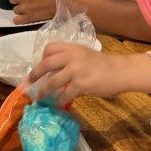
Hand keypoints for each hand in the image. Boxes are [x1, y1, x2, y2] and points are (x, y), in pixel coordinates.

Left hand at [9, 0, 64, 24]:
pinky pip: (16, 20)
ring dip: (21, 10)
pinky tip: (26, 18)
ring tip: (30, 10)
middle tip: (28, 2)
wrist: (65, 2)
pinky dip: (20, 20)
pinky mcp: (28, 18)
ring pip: (15, 10)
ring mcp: (24, 7)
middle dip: (19, 0)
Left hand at [29, 42, 150, 102]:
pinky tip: (58, 103)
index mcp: (73, 47)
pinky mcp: (81, 84)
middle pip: (45, 64)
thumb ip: (71, 59)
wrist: (121, 71)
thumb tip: (54, 73)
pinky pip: (64, 94)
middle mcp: (72, 56)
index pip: (49, 48)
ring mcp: (76, 70)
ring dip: (44, 91)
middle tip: (28, 83)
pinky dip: (59, 100)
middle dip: (34, 75)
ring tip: (40, 98)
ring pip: (52, 81)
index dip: (41, 58)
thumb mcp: (86, 55)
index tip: (40, 67)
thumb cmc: (105, 64)